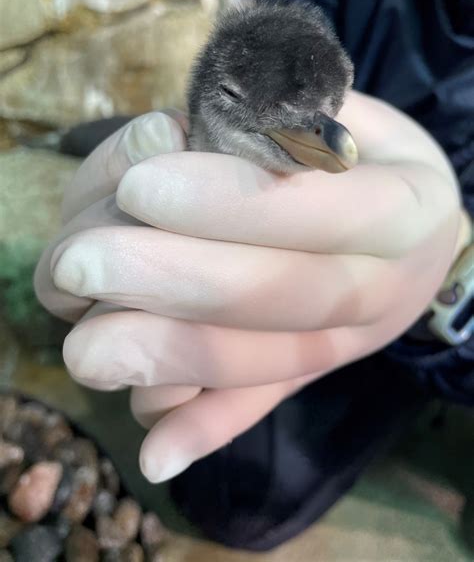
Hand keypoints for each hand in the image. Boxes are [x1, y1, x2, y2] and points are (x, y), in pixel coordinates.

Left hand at [35, 93, 461, 481]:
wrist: (418, 236)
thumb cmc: (366, 157)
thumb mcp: (343, 113)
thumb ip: (265, 125)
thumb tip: (163, 143)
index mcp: (407, 211)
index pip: (322, 211)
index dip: (228, 204)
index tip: (139, 185)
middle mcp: (383, 289)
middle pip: (281, 298)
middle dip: (175, 283)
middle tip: (81, 265)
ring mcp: (344, 345)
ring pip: (258, 365)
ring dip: (169, 360)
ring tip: (86, 349)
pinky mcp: (309, 376)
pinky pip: (258, 406)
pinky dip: (204, 429)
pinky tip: (154, 451)